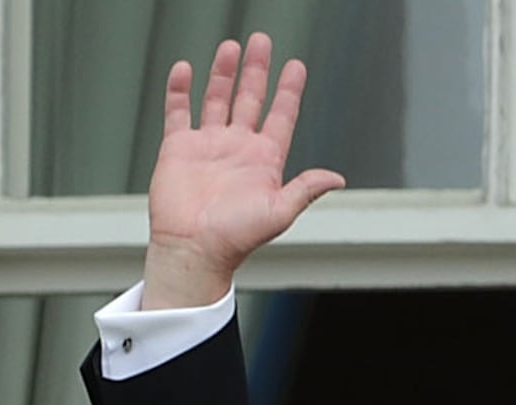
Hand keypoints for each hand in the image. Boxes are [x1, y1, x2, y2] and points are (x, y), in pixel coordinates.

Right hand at [143, 34, 344, 308]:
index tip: (296, 66)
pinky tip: (185, 70)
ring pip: (217, 99)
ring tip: (231, 47)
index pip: (281, 115)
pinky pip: (179, 112)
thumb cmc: (235, 239)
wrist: (194, 250)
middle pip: (250, 98)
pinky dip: (180, 91)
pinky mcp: (178, 149)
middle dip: (257, 70)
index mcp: (263, 160)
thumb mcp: (279, 212)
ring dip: (224, 73)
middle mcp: (237, 149)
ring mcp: (208, 146)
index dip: (289, 91)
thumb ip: (306, 190)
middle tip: (262, 42)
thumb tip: (336, 178)